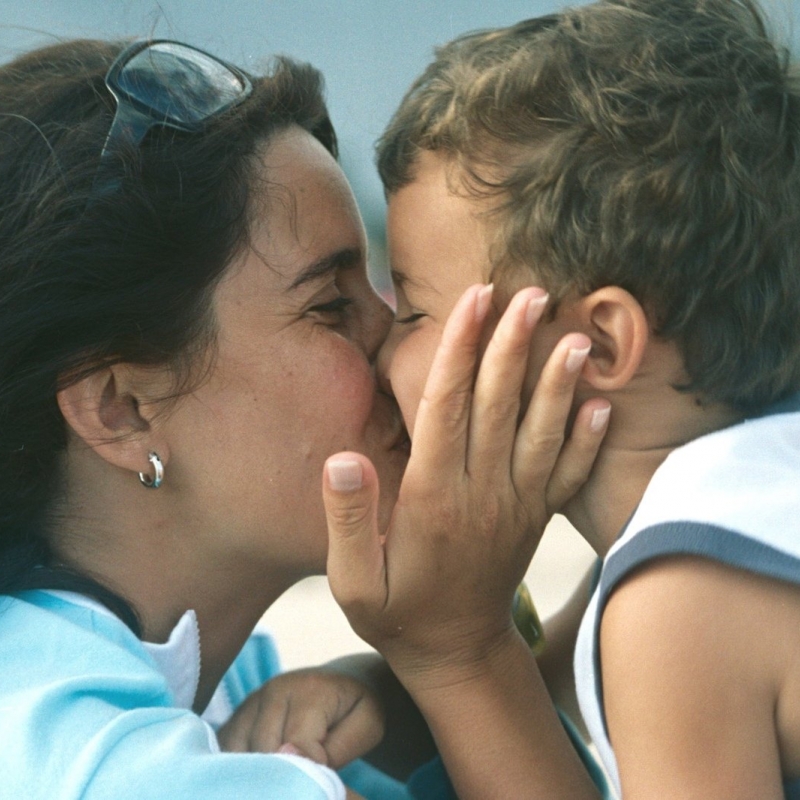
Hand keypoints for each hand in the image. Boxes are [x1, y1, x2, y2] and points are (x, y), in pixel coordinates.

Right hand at [216, 667, 383, 768]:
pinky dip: (242, 772)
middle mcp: (272, 691)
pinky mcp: (233, 720)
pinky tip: (264, 775)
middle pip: (264, 753)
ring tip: (289, 776)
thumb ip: (339, 747)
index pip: (296, 744)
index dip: (311, 771)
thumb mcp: (368, 725)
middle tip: (306, 782)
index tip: (327, 776)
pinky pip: (225, 757)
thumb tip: (294, 760)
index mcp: (308, 689)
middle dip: (284, 776)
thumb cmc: (357, 709)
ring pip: (240, 758)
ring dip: (262, 775)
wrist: (340, 684)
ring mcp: (249, 704)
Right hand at [323, 285, 608, 686]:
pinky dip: (587, 441)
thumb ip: (347, 519)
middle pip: (499, 406)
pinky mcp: (535, 519)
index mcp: (433, 498)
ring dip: (558, 383)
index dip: (460, 350)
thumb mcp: (351, 581)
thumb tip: (342, 458)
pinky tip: (602, 406)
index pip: (447, 408)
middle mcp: (481, 494)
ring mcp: (516, 506)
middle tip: (529, 292)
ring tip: (574, 335)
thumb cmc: (397, 614)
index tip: (474, 300)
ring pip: (541, 434)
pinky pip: (567, 475)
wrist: (457, 653)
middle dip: (512, 344)